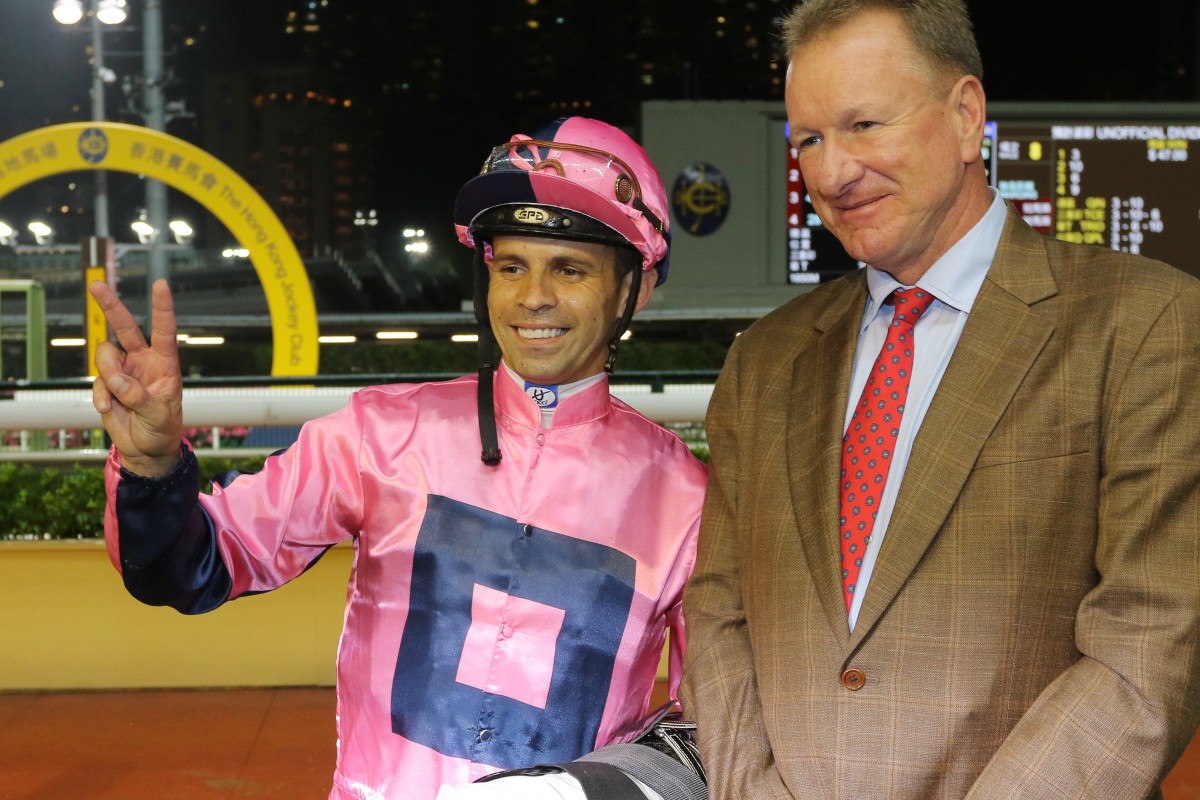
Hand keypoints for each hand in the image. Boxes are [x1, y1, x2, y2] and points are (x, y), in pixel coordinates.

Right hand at [90, 278, 183, 476]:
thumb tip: (117, 380)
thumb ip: (139, 397)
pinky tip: (107, 409)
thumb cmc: (163, 429)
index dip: (162, 308)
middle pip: (125, 328)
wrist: (147, 449)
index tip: (160, 285)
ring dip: (107, 376)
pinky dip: (99, 396)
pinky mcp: (107, 385)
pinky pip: (96, 381)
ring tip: (118, 399)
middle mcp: (143, 362)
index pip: (164, 331)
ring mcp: (123, 372)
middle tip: (96, 285)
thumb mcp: (159, 415)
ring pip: (105, 357)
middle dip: (110, 306)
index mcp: (165, 364)